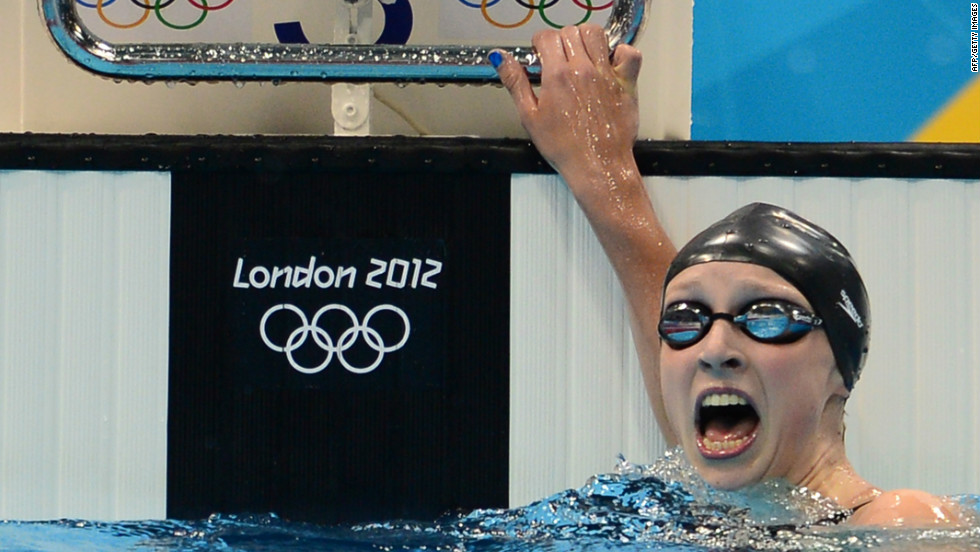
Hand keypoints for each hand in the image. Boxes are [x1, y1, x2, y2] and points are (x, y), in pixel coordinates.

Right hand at [492, 24, 641, 181]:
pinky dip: (620, 52)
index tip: (541, 52)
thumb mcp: (530, 116)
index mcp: (557, 76)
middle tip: (559, 58)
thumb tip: (500, 59)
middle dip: (561, 41)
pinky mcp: (625, 83)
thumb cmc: (565, 148)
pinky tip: (609, 63)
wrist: (597, 166)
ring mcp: (606, 74)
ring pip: (596, 34)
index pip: (547, 37)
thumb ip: (515, 82)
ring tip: (582, 56)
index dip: (541, 42)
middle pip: (571, 32)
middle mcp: (582, 70)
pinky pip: (629, 53)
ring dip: (586, 39)